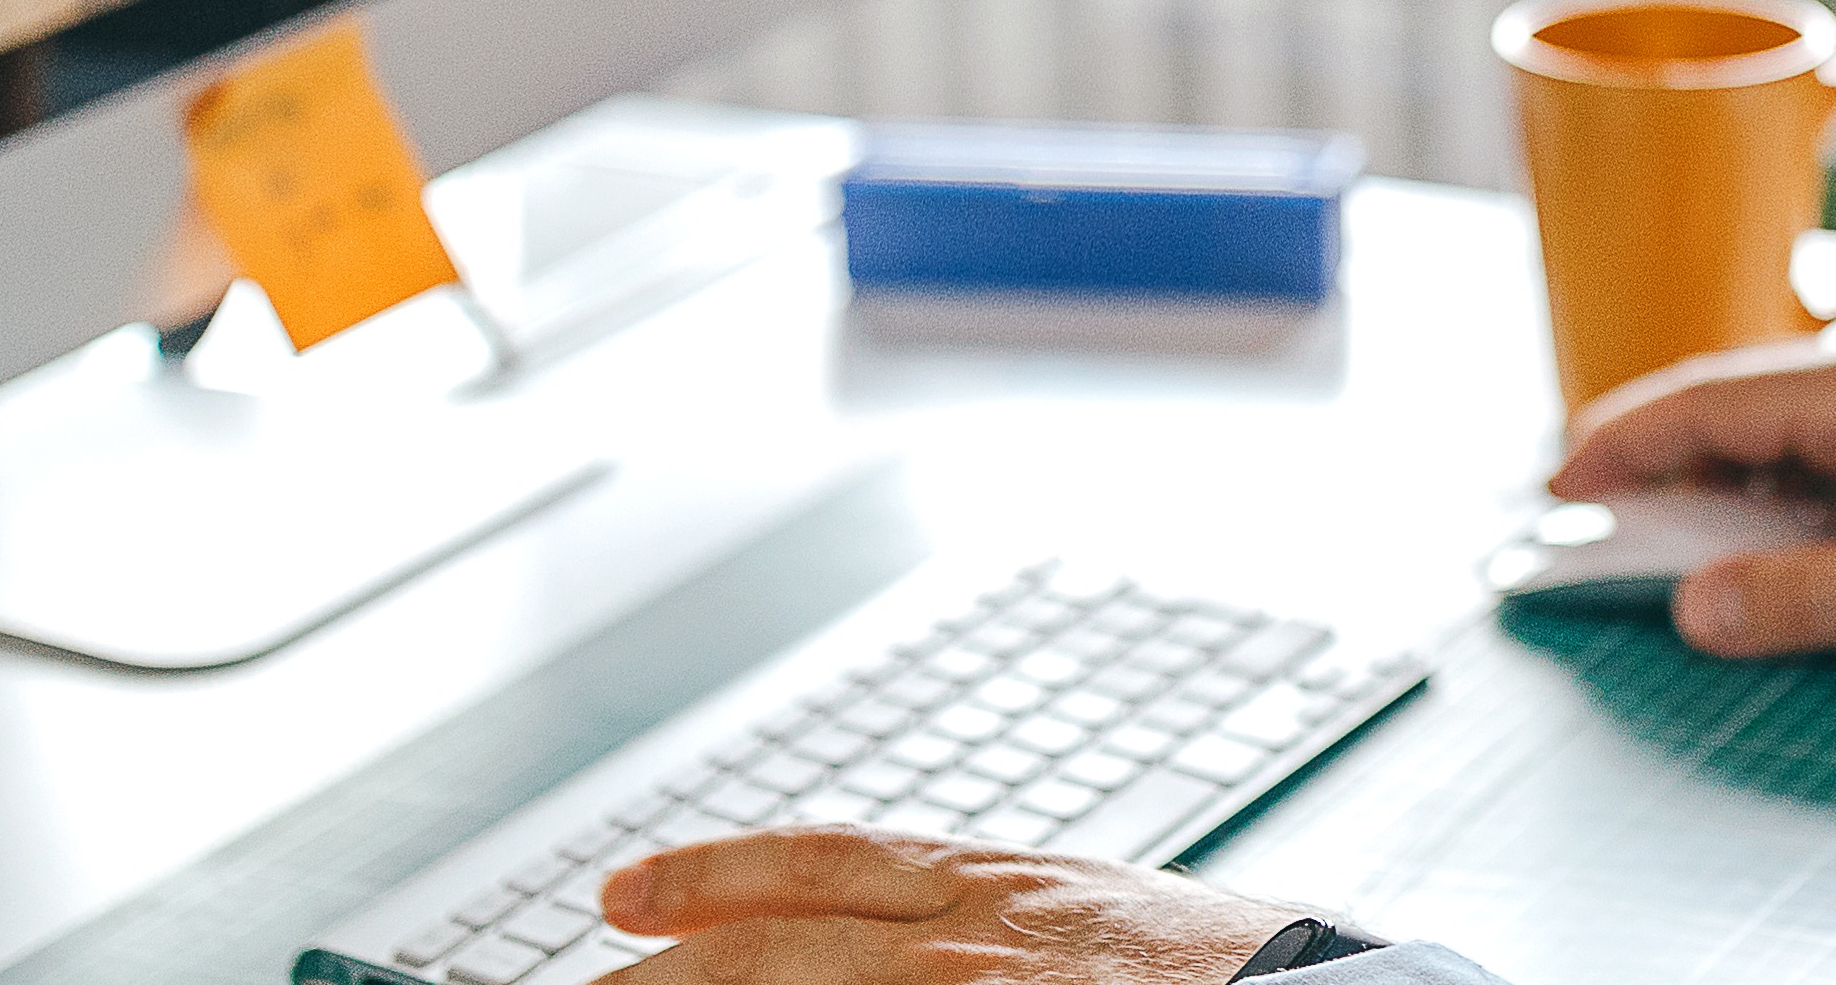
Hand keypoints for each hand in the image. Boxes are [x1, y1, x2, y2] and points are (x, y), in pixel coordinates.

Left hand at [601, 830, 1293, 981]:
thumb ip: (1000, 921)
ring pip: (807, 984)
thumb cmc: (1240, 976)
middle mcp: (975, 937)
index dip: (715, 871)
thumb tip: (922, 941)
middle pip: (780, 940)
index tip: (629, 889)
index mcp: (1001, 884)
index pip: (823, 863)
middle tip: (594, 968)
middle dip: (673, 957)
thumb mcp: (1103, 916)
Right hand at [1545, 344, 1835, 660]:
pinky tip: (1780, 534)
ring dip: (1717, 475)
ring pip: (1780, 426)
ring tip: (1672, 535)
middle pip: (1732, 402)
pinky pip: (1828, 449)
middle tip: (1590, 515)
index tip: (1557, 486)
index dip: (1622, 442)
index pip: (1706, 401)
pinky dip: (1776, 486)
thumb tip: (1692, 607)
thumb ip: (1810, 599)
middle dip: (1653, 455)